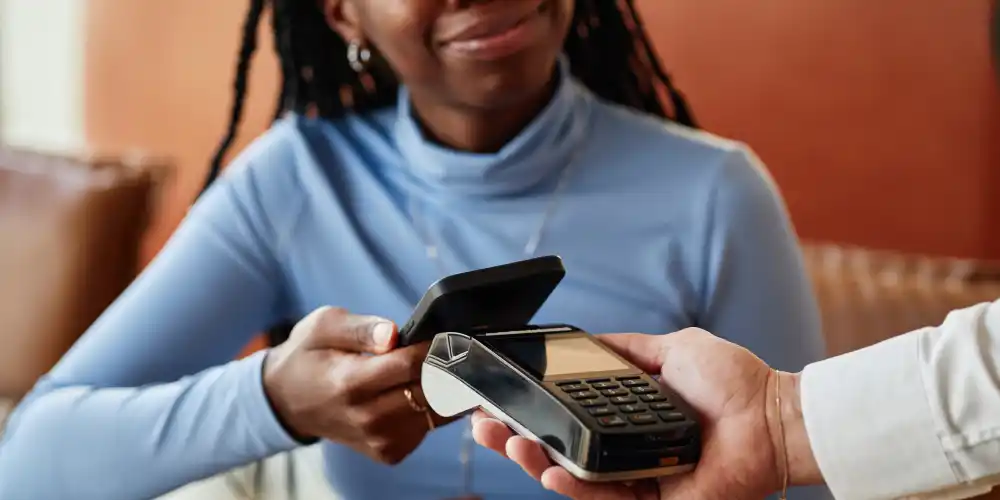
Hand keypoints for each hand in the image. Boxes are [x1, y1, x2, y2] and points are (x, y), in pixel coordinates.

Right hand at [263, 306, 453, 463]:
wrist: (288, 400)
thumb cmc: (310, 355)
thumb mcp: (325, 326)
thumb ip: (362, 328)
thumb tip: (393, 334)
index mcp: (351, 382)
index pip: (411, 365)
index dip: (432, 347)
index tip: (442, 334)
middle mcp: (367, 417)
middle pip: (431, 392)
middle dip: (445, 369)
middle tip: (447, 351)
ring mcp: (379, 439)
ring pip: (437, 413)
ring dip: (444, 390)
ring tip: (432, 369)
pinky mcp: (389, 452)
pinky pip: (429, 427)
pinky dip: (432, 408)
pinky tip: (417, 391)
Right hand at [472, 328, 821, 499]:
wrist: (771, 416)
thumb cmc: (732, 382)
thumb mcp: (671, 349)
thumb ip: (627, 349)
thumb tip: (587, 339)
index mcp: (624, 416)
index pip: (565, 418)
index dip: (529, 413)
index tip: (498, 400)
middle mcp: (623, 449)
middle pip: (557, 451)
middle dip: (515, 441)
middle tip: (485, 426)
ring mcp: (635, 478)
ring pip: (572, 479)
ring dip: (534, 464)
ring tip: (508, 445)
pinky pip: (605, 497)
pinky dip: (575, 487)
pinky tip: (552, 472)